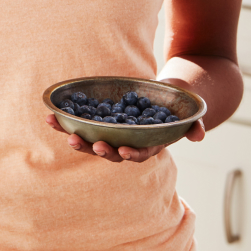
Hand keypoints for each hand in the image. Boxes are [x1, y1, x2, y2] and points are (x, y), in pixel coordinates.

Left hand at [45, 113, 205, 162]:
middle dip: (100, 149)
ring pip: (90, 142)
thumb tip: (200, 135)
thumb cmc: (175, 107)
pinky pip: (78, 125)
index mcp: (145, 146)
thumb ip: (193, 125)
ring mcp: (108, 136)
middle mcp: (124, 144)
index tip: (124, 150)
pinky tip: (50, 117)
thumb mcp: (187, 114)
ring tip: (67, 134)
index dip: (130, 153)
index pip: (137, 154)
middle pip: (110, 152)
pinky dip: (64, 123)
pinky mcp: (94, 125)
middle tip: (94, 144)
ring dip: (77, 139)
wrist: (160, 96)